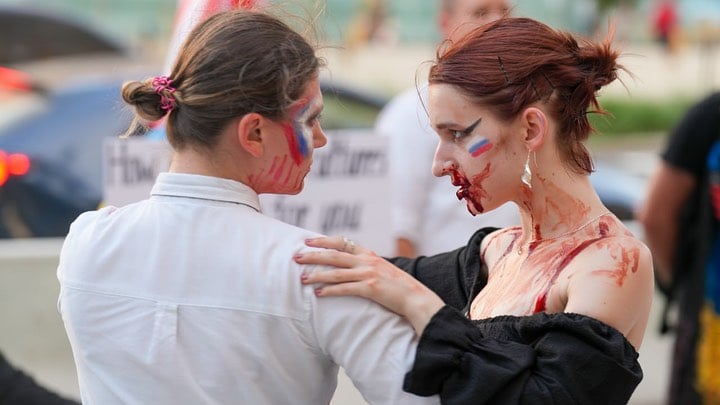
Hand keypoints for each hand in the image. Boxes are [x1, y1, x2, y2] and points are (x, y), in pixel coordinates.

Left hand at [297, 236, 444, 333]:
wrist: (416, 298)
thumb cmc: (399, 287)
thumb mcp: (383, 270)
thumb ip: (367, 265)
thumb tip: (351, 266)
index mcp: (369, 254)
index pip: (343, 242)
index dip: (324, 240)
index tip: (308, 241)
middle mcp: (367, 261)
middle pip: (334, 255)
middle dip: (313, 255)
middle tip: (296, 257)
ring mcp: (368, 274)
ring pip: (335, 273)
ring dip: (316, 275)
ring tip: (302, 278)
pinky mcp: (370, 288)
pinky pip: (344, 289)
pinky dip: (329, 290)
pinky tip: (318, 293)